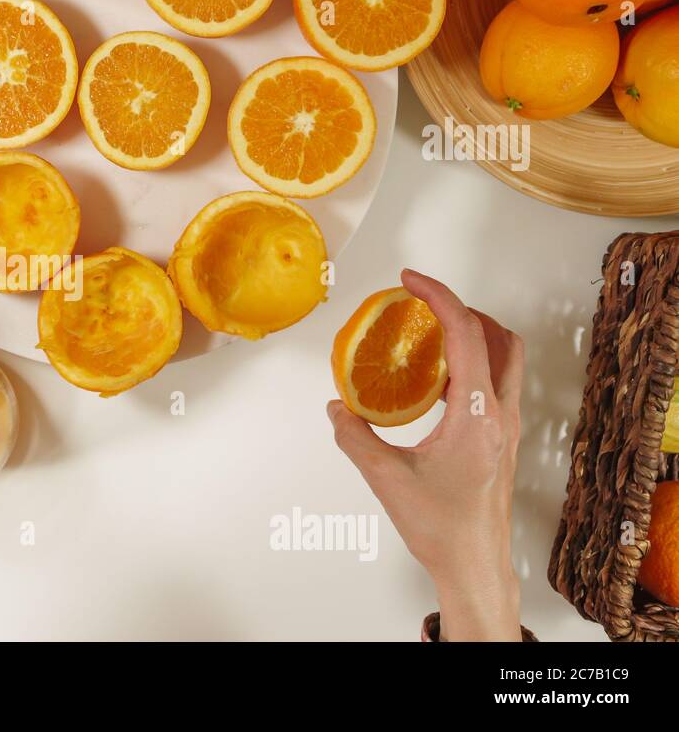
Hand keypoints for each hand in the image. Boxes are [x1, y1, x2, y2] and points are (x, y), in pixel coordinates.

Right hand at [327, 269, 524, 640]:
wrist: (474, 563)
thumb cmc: (441, 526)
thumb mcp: (385, 477)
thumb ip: (355, 436)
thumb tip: (337, 407)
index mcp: (476, 414)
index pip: (466, 335)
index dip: (439, 297)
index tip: (410, 281)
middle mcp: (500, 414)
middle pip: (501, 337)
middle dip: (464, 310)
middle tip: (425, 305)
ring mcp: (507, 427)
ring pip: (506, 360)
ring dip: (475, 335)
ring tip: (432, 335)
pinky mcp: (503, 440)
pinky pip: (496, 384)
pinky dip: (473, 365)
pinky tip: (436, 383)